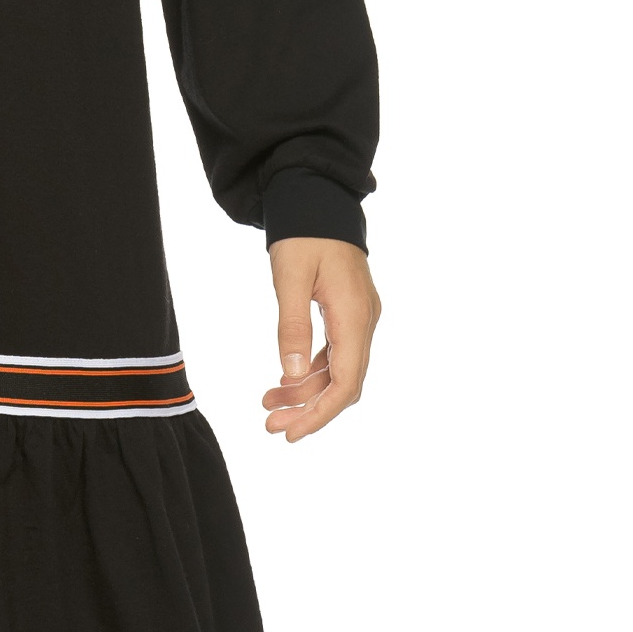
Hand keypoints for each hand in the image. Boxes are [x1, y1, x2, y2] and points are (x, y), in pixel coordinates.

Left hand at [262, 236, 379, 440]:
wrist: (318, 198)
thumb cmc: (303, 233)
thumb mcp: (290, 277)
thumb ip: (291, 325)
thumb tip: (290, 374)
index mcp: (354, 315)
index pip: (346, 382)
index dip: (321, 414)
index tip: (292, 433)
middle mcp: (364, 321)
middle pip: (344, 382)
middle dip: (309, 409)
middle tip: (271, 426)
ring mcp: (359, 317)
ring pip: (338, 369)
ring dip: (306, 391)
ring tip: (268, 402)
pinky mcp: (349, 311)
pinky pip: (335, 352)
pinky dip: (311, 369)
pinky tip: (285, 378)